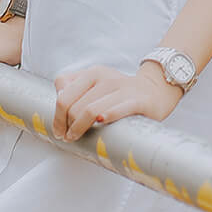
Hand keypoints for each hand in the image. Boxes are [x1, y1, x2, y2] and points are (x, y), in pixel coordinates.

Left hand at [51, 64, 181, 141]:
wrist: (155, 90)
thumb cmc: (118, 93)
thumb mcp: (94, 84)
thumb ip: (73, 88)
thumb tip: (58, 100)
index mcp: (92, 74)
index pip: (64, 95)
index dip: (57, 116)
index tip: (59, 130)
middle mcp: (105, 78)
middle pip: (75, 107)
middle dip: (67, 126)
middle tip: (68, 137)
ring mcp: (122, 89)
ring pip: (91, 111)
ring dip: (79, 128)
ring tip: (76, 138)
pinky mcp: (138, 101)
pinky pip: (118, 109)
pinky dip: (107, 116)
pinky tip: (101, 123)